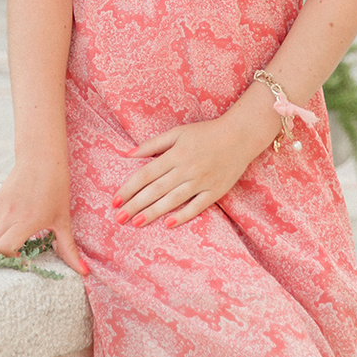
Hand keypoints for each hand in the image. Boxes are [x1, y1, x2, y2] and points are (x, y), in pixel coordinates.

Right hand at [0, 153, 85, 273]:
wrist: (41, 158)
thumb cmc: (56, 187)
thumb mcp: (63, 219)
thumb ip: (68, 248)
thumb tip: (83, 272)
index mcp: (25, 221)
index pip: (3, 248)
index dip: (10, 256)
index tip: (23, 253)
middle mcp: (8, 216)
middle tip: (16, 250)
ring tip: (11, 239)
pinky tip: (9, 227)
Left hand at [112, 103, 279, 227]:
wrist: (241, 135)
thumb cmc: (206, 132)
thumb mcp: (178, 132)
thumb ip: (152, 144)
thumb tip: (127, 154)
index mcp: (176, 154)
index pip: (146, 174)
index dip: (129, 188)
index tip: (115, 200)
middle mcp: (187, 168)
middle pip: (156, 189)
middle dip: (135, 204)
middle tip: (118, 218)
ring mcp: (202, 181)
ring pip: (173, 200)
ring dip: (153, 212)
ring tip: (136, 223)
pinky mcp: (215, 191)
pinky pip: (197, 206)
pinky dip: (183, 215)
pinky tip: (168, 224)